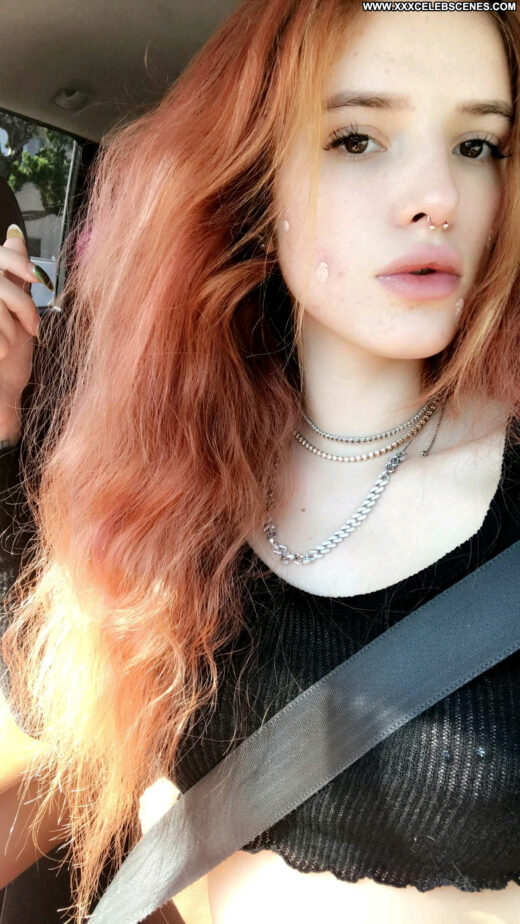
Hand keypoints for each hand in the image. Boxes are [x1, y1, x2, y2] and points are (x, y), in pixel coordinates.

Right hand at [0, 225, 42, 437]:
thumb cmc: (8, 358)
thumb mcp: (16, 313)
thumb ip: (15, 277)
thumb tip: (16, 239)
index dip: (19, 262)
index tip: (40, 279)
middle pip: (0, 281)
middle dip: (20, 304)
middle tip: (32, 327)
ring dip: (9, 324)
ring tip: (11, 344)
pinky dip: (2, 336)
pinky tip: (2, 350)